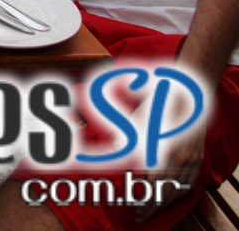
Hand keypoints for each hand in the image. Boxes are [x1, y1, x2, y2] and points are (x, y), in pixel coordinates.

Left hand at [135, 96, 203, 223]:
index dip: (145, 203)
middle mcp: (178, 157)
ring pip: (180, 191)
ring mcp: (191, 158)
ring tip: (152, 210)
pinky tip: (171, 196)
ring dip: (166, 204)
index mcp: (161, 149)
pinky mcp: (198, 156)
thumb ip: (125, 140)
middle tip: (141, 218)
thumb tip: (112, 151)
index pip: (153, 187)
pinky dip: (181, 193)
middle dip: (153, 208)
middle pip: (167, 194)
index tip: (136, 213)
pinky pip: (192, 182)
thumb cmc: (156, 103)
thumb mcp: (136, 120)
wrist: (185, 91)